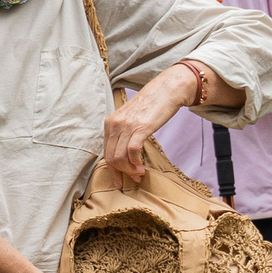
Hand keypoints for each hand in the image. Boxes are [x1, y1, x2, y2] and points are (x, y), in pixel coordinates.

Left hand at [100, 65, 198, 185]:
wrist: (166, 90)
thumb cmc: (151, 106)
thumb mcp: (131, 119)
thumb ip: (124, 133)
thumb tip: (124, 156)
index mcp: (110, 123)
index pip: (106, 152)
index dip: (112, 170)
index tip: (119, 182)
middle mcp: (114, 124)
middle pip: (110, 157)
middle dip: (121, 173)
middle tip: (135, 178)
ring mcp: (126, 125)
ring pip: (119, 157)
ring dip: (129, 170)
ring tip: (139, 174)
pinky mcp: (140, 127)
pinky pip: (132, 151)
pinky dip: (135, 163)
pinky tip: (142, 167)